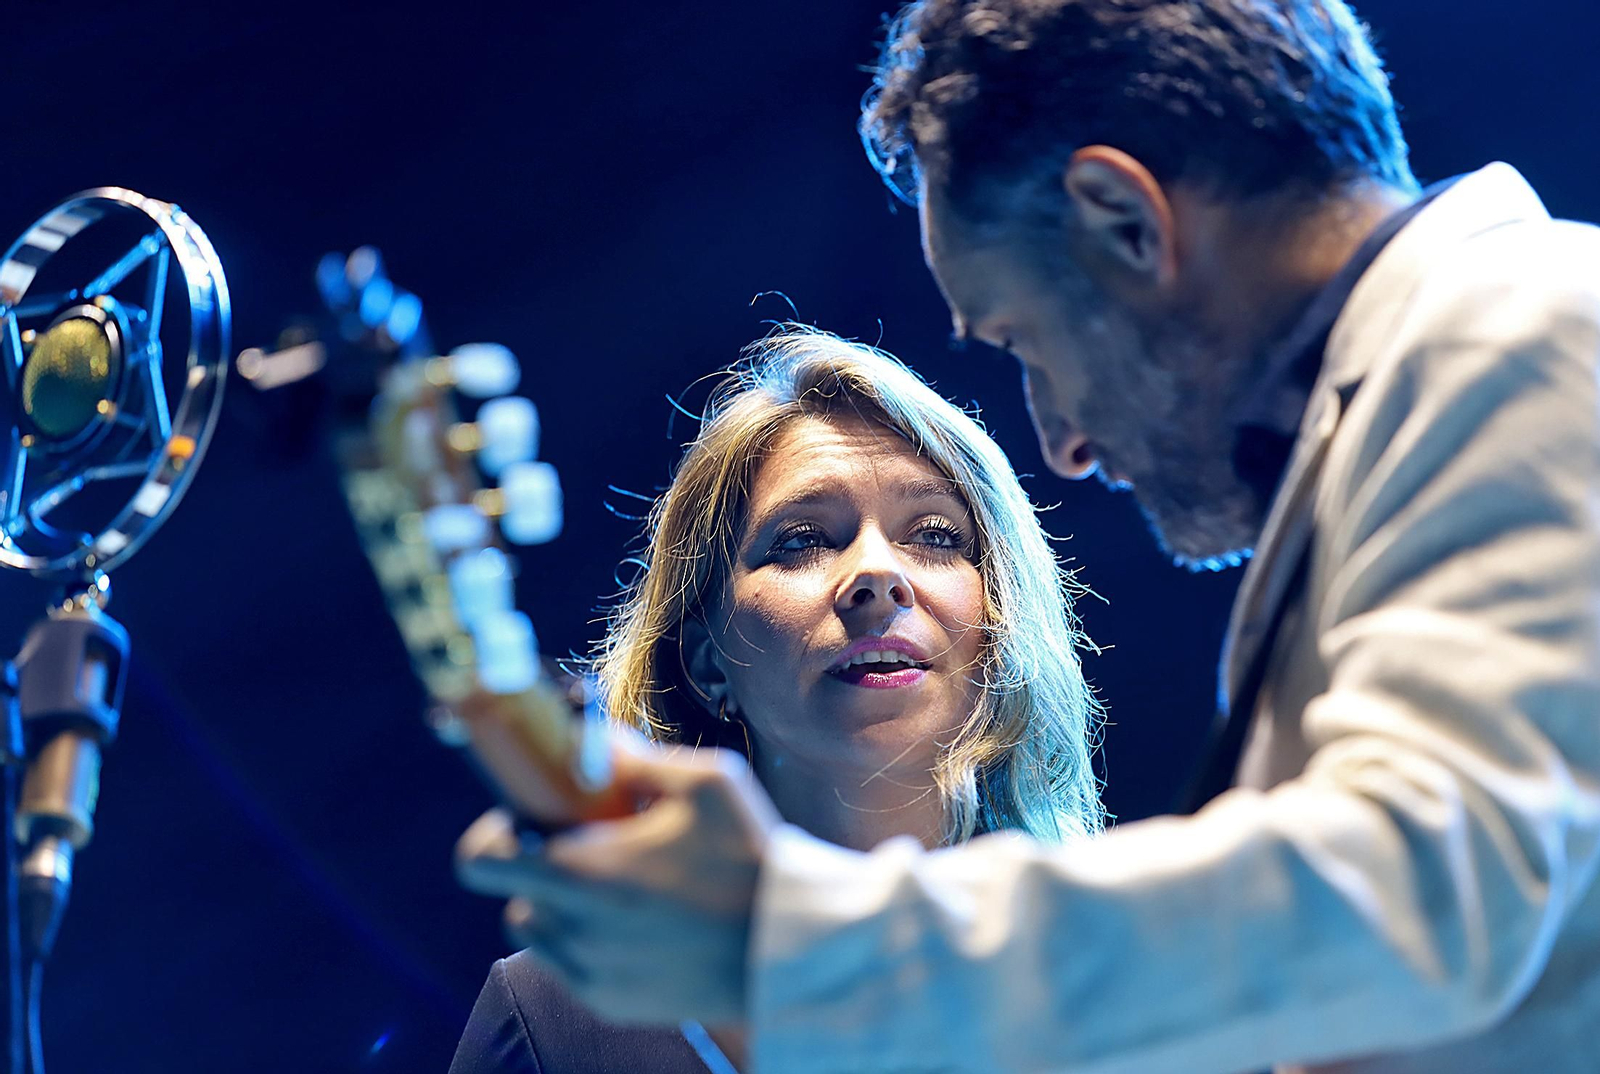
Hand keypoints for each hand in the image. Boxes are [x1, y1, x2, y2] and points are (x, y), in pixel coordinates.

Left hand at [455, 739, 780, 1025]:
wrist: (791, 947)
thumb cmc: (750, 857)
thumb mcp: (707, 784)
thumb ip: (637, 757)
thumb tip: (593, 736)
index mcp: (583, 872)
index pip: (482, 858)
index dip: (497, 832)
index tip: (537, 818)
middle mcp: (574, 930)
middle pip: (507, 893)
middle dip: (535, 867)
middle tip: (586, 849)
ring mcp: (589, 973)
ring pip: (536, 931)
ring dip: (557, 906)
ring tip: (614, 887)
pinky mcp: (610, 1004)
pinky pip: (569, 966)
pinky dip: (585, 942)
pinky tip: (637, 922)